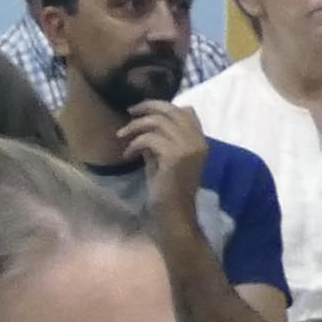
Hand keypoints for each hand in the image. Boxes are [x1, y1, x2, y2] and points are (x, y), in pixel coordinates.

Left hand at [112, 97, 210, 215]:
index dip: (162, 106)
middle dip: (147, 106)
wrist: (173, 214)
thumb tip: (147, 122)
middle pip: (172, 110)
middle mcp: (197, 141)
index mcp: (199, 141)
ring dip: (135, 126)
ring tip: (122, 136)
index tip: (142, 112)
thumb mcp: (163, 159)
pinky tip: (128, 155)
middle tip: (129, 112)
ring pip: (158, 121)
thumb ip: (161, 140)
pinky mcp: (175, 157)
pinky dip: (134, 145)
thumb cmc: (167, 190)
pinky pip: (149, 139)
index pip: (185, 111)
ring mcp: (188, 148)